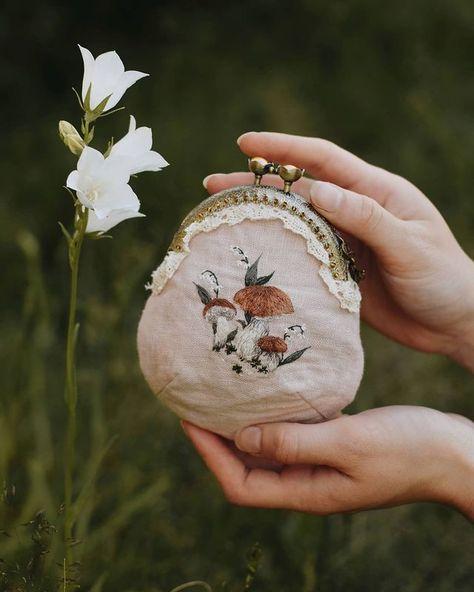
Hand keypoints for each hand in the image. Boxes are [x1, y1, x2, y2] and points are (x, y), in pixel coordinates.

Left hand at [182, 407, 473, 518]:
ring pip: (270, 447)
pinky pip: (294, 432)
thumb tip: (241, 437)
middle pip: (248, 466)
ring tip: (226, 394)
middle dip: (218, 439)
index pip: (241, 484)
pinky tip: (272, 392)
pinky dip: (276, 415)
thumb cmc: (408, 451)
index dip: (209, 455)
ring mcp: (322, 464)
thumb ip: (294, 443)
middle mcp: (308, 482)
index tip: (188, 420)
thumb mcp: (348, 444)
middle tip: (198, 403)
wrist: (453, 452)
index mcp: (307, 491)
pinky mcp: (335, 445)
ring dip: (246, 424)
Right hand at [203, 132, 473, 370]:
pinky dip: (277, 250)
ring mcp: (345, 240)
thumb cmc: (444, 279)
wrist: (455, 323)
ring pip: (296, 222)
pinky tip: (253, 253)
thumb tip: (316, 191)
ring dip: (262, 217)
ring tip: (222, 216)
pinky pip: (303, 254)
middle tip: (214, 184)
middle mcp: (356, 211)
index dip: (284, 149)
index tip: (246, 143)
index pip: (323, 161)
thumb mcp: (409, 245)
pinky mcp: (339, 270)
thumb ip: (365, 217)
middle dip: (257, 183)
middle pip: (299, 189)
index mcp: (377, 192)